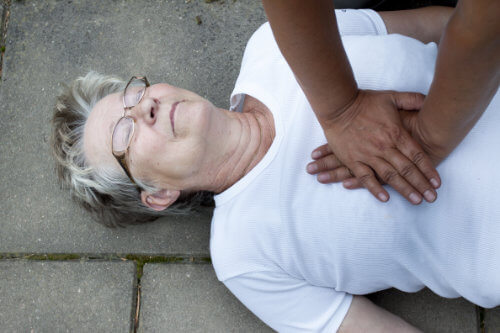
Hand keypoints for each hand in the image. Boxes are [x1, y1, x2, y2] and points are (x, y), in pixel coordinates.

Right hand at [312, 90, 440, 203]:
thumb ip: (412, 99)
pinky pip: (365, 177)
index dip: (429, 170)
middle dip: (421, 185)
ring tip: (416, 201)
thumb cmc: (364, 101)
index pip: (417, 155)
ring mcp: (368, 154)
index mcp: (396, 133)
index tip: (437, 183)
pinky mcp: (353, 160)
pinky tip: (385, 198)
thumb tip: (428, 101)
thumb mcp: (391, 96)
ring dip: (404, 189)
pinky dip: (375, 188)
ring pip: (390, 176)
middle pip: (407, 169)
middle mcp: (384, 146)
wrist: (338, 106)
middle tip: (432, 198)